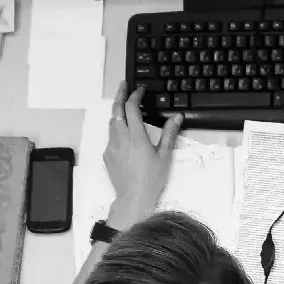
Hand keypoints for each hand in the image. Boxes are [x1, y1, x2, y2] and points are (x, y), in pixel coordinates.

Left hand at [104, 81, 182, 228]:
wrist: (133, 198)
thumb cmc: (151, 179)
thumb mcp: (164, 155)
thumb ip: (170, 133)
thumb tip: (176, 117)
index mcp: (136, 136)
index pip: (131, 107)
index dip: (134, 95)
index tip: (139, 90)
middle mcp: (120, 138)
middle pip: (116, 110)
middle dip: (119, 95)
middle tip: (123, 85)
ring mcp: (111, 147)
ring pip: (112, 123)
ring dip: (117, 112)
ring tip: (124, 108)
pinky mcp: (107, 156)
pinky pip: (111, 137)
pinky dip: (117, 130)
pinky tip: (125, 136)